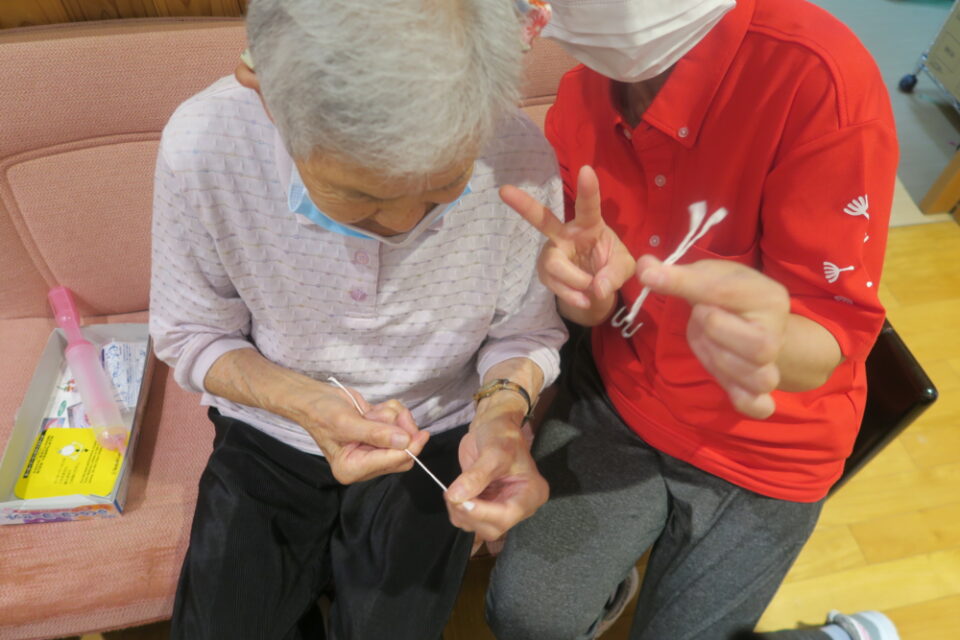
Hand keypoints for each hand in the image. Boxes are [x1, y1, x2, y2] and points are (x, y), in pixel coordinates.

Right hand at [299, 389, 428, 483]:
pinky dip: (391, 412)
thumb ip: (376, 434)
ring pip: (403, 435)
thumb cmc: (322, 413)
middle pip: (403, 453)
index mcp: (353, 469)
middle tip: (393, 414)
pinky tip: (373, 410)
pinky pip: (399, 423)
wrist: (315, 399)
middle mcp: (365, 463)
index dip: (409, 448)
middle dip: (401, 430)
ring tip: (371, 412)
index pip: (392, 463)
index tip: (422, 434)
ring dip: (392, 417)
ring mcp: (374, 448)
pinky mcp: (379, 434)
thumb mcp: (347, 424)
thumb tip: (404, 442)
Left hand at [444, 397, 548, 540]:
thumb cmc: (501, 434)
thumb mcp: (492, 451)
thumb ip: (476, 476)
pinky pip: (471, 520)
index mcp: (532, 493)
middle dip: (470, 514)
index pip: (508, 514)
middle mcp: (520, 506)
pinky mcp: (488, 507)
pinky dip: (458, 511)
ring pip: (479, 527)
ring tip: (452, 491)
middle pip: (494, 527)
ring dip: (461, 514)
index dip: (482, 512)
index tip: (461, 500)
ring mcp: (503, 508)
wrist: (493, 427)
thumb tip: (456, 496)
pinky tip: (455, 493)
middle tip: (452, 494)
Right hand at [500, 165, 635, 321]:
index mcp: (589, 224)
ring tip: (592, 290)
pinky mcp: (545, 272)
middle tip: (504, 191)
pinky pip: (554, 284)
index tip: (586, 169)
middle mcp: (565, 234)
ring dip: (576, 280)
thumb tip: (597, 288)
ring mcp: (552, 252)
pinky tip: (584, 299)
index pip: (588, 205)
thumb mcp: (624, 269)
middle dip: (523, 205)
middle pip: (542, 219)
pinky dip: (572, 295)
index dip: (588, 189)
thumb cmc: (611, 267)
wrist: (597, 290)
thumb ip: (615, 274)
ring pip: (555, 265)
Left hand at [638, 255, 789, 418]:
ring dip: (722, 364)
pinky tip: (731, 388)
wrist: (754, 321)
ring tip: (711, 345)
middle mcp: (777, 332)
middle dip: (716, 333)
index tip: (650, 277)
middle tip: (703, 319)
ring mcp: (771, 364)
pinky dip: (745, 402)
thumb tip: (643, 267)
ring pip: (759, 378)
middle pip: (757, 346)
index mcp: (768, 296)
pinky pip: (758, 405)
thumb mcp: (707, 276)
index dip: (682, 284)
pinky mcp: (759, 390)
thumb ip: (676, 274)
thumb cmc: (728, 296)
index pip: (723, 293)